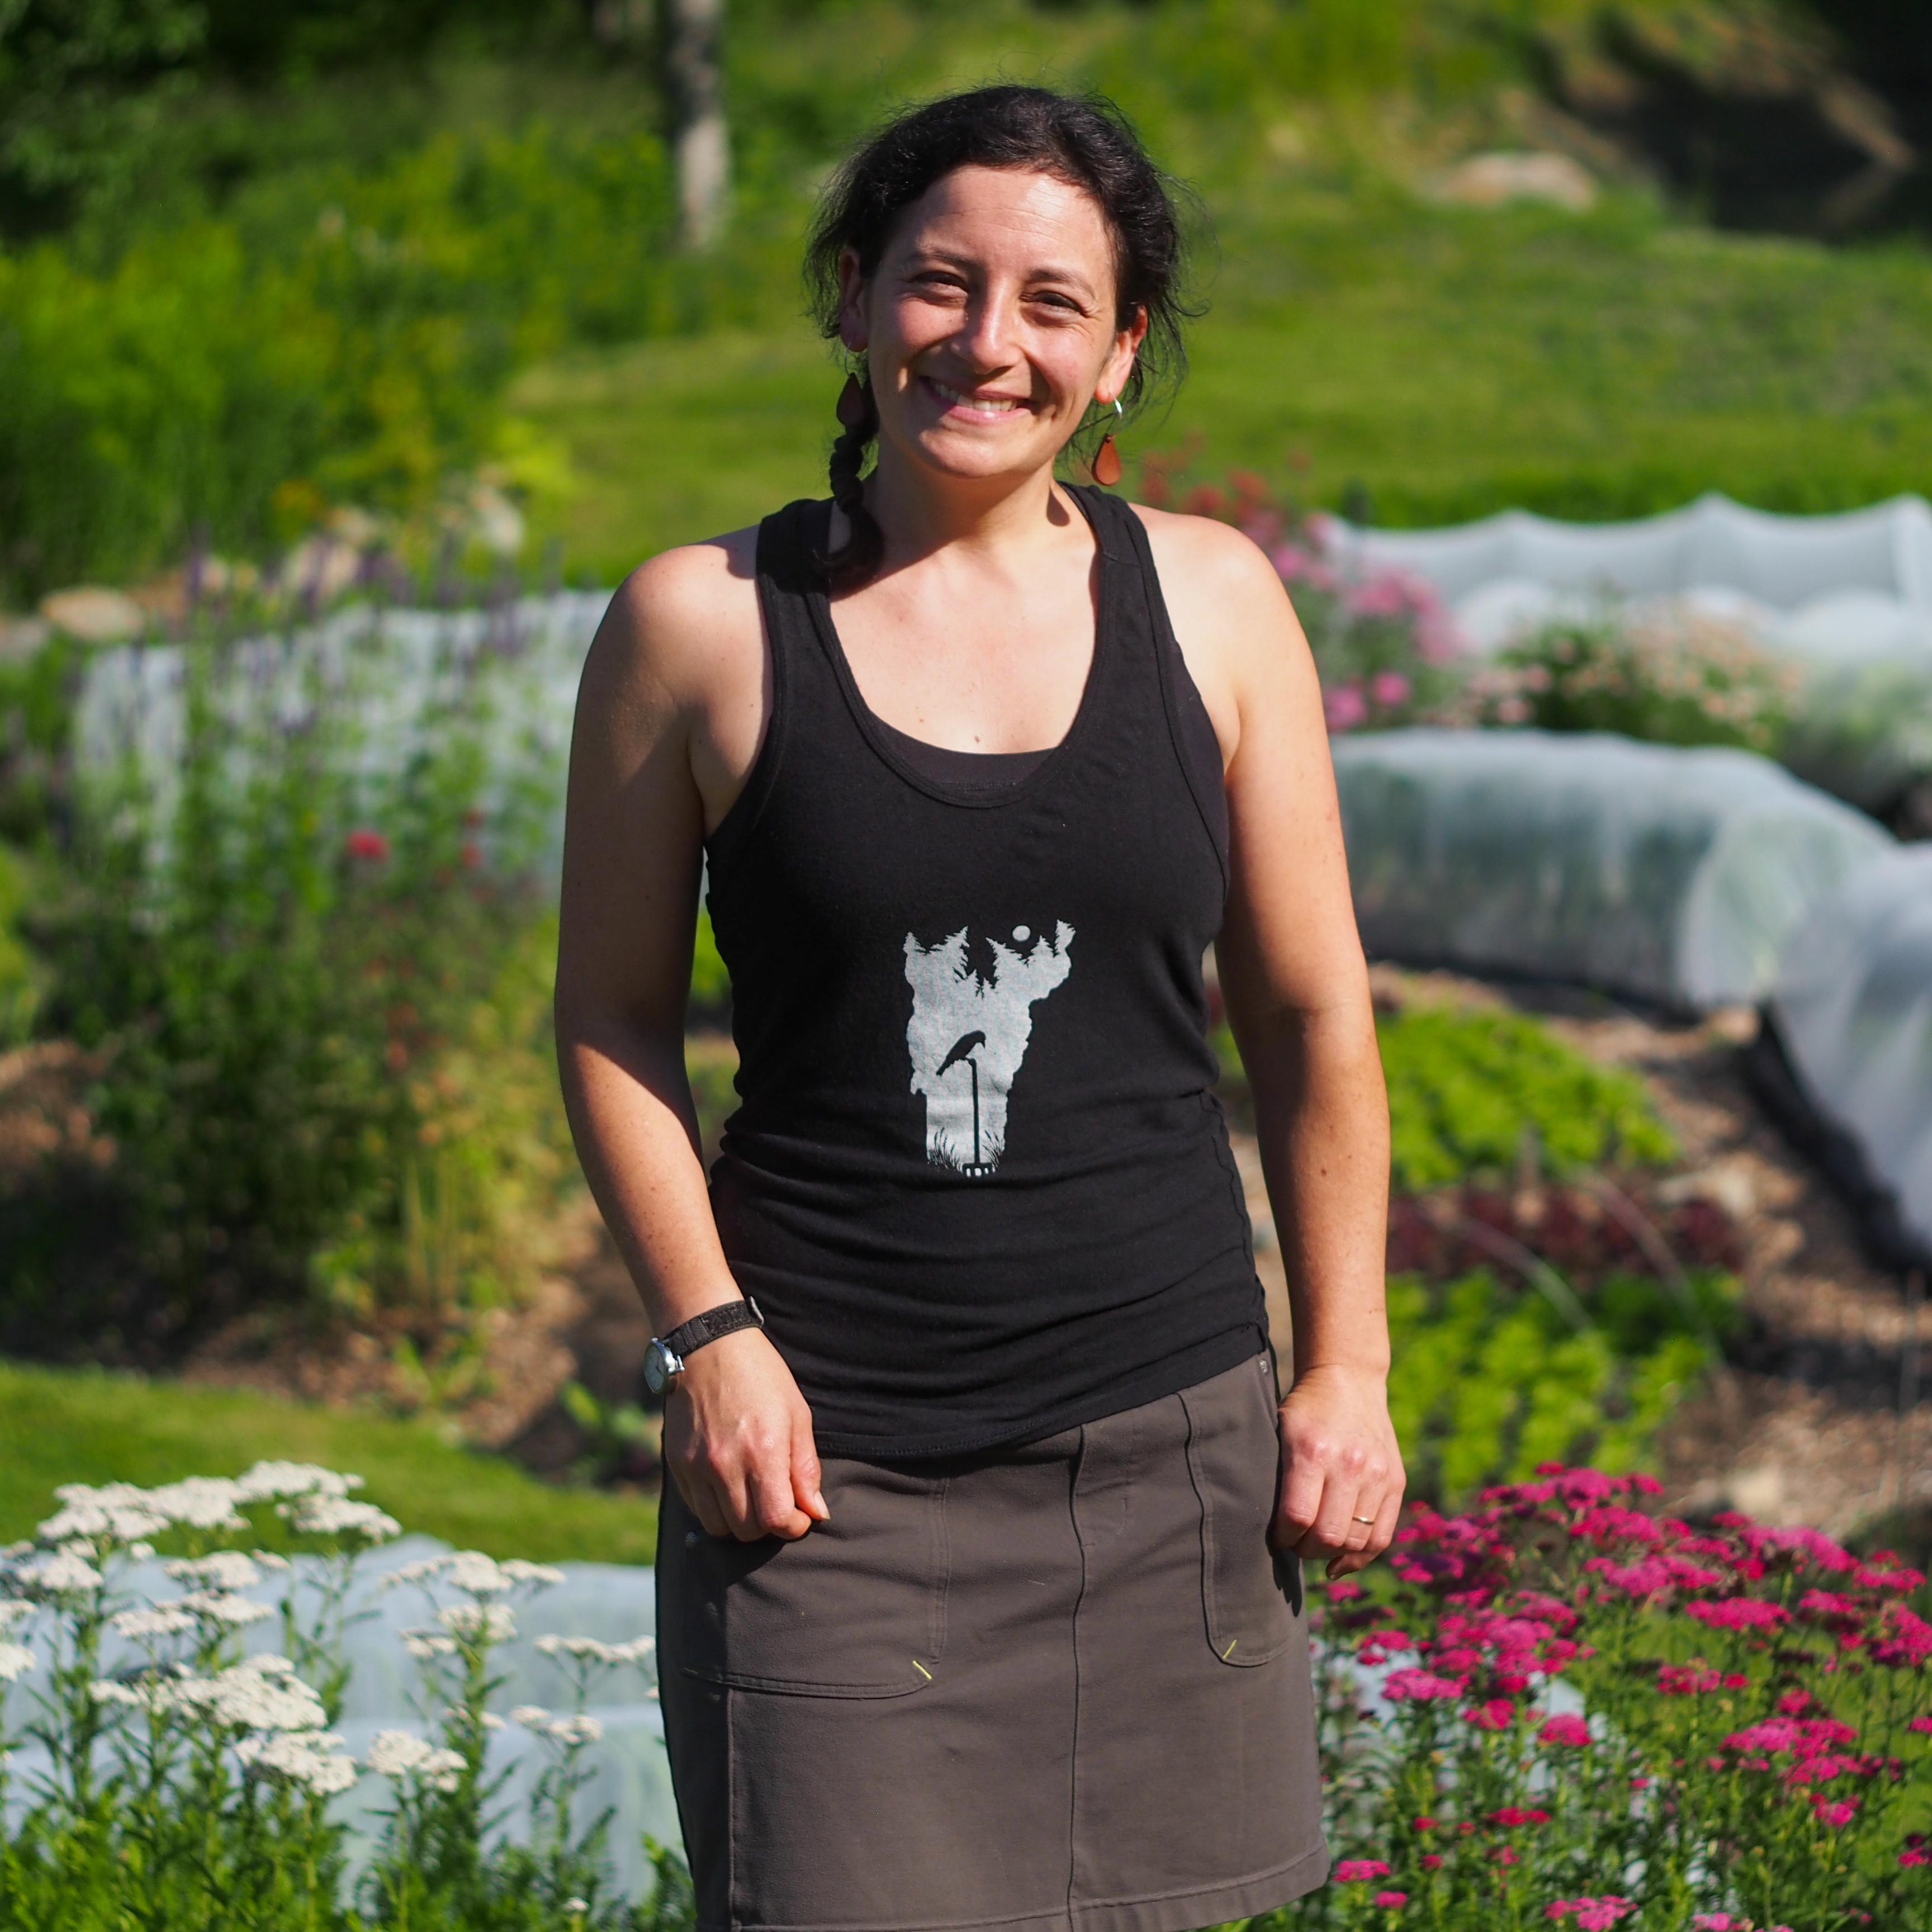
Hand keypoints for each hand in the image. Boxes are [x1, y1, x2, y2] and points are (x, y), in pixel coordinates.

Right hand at [663, 1327, 830, 1541]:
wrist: (708, 1346)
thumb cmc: (762, 1376)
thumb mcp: (797, 1415)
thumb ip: (806, 1469)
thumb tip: (817, 1513)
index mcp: (762, 1451)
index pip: (776, 1520)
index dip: (794, 1526)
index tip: (800, 1515)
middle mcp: (725, 1464)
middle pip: (747, 1530)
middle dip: (768, 1525)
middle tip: (777, 1502)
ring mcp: (696, 1466)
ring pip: (718, 1526)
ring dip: (739, 1521)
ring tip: (752, 1496)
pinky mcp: (677, 1464)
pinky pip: (696, 1508)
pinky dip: (715, 1508)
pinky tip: (728, 1485)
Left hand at [1271, 1362, 1405, 1581]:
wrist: (1348, 1380)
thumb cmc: (1305, 1409)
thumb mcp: (1282, 1432)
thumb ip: (1280, 1478)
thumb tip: (1276, 1531)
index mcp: (1313, 1452)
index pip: (1297, 1517)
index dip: (1284, 1537)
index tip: (1278, 1536)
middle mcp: (1349, 1465)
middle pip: (1328, 1535)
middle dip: (1306, 1549)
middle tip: (1296, 1543)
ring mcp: (1377, 1474)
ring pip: (1356, 1541)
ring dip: (1332, 1554)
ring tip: (1317, 1546)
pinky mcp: (1396, 1482)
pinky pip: (1381, 1537)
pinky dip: (1360, 1558)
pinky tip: (1341, 1562)